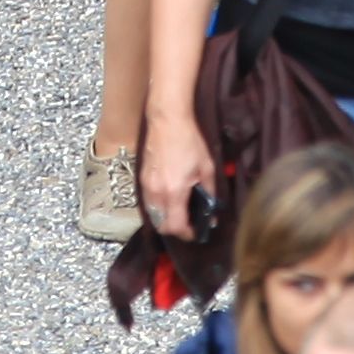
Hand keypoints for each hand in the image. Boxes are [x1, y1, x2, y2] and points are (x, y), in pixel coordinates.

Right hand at [141, 106, 213, 238]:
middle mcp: (157, 192)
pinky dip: (158, 208)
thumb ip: (210, 193)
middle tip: (189, 224)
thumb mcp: (206, 168)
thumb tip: (212, 212)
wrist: (167, 120)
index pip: (176, 226)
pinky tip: (169, 199)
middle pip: (161, 225)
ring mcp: (146, 185)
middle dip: (175, 229)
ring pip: (153, 215)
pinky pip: (148, 202)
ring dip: (165, 219)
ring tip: (180, 212)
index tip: (196, 232)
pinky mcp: (142, 178)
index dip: (187, 234)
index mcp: (174, 191)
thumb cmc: (189, 142)